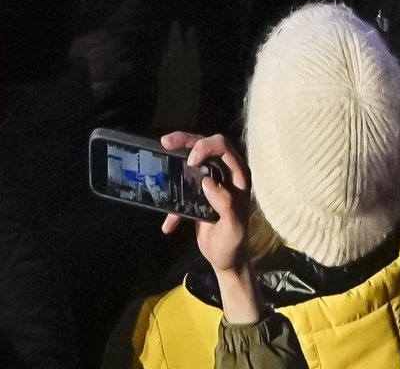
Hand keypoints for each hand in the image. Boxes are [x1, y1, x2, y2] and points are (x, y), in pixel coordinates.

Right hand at [172, 130, 272, 315]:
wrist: (226, 260)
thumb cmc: (233, 243)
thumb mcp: (232, 227)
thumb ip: (225, 204)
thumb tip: (209, 183)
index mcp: (238, 177)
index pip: (224, 149)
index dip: (206, 148)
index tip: (191, 161)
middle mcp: (227, 174)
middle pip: (208, 146)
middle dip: (187, 140)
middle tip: (166, 142)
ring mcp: (213, 181)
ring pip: (195, 157)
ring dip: (178, 152)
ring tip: (161, 148)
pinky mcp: (200, 192)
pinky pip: (185, 181)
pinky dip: (173, 194)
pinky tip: (167, 221)